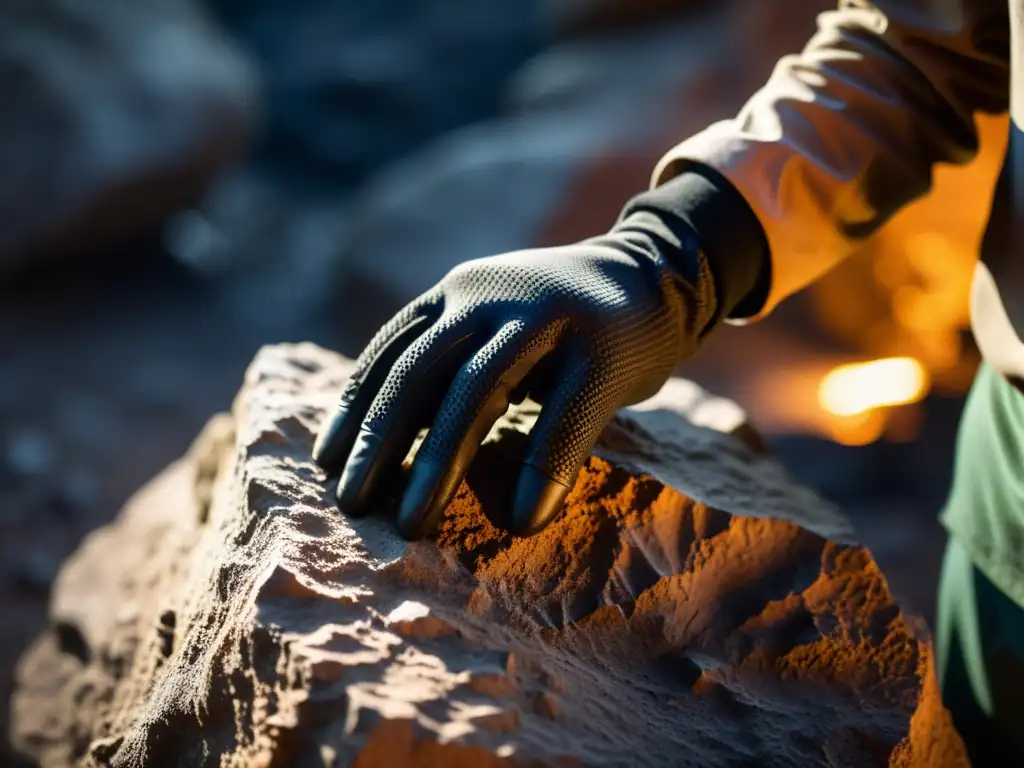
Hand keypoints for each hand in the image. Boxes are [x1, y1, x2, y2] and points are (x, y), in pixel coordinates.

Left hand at [313, 219, 716, 539]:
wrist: (656, 276)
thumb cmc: (559, 321)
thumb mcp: (493, 319)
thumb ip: (449, 356)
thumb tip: (387, 437)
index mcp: (457, 293)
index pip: (389, 351)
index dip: (355, 409)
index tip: (326, 463)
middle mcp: (490, 296)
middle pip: (418, 373)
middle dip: (379, 442)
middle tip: (350, 506)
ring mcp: (547, 317)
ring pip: (477, 392)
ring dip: (437, 463)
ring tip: (411, 524)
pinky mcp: (601, 348)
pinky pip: (564, 416)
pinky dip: (541, 469)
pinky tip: (524, 519)